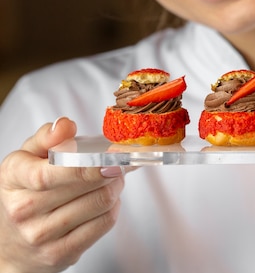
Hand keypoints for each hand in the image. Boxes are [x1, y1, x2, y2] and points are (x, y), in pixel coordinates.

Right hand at [0, 118, 124, 272]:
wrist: (8, 245)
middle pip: (84, 187)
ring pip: (100, 204)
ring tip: (113, 180)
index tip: (110, 157)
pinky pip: (103, 224)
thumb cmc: (24, 191)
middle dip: (111, 171)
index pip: (49, 174)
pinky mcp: (61, 255)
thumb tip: (65, 125)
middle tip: (118, 164)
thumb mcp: (25, 159)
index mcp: (13, 179)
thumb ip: (46, 138)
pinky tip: (107, 201)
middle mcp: (23, 210)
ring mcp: (41, 236)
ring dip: (116, 188)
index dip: (85, 167)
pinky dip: (113, 208)